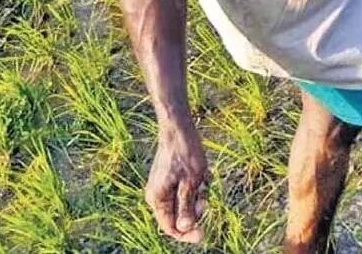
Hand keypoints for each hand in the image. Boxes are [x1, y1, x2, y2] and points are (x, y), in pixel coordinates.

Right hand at [146, 121, 209, 243]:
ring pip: (186, 201)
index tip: (203, 233)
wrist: (179, 128)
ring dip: (199, 193)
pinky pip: (187, 190)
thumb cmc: (185, 152)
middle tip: (204, 190)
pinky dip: (197, 185)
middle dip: (196, 206)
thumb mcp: (191, 181)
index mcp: (158, 199)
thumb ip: (186, 206)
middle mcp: (158, 196)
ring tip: (203, 176)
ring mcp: (164, 186)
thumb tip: (184, 229)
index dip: (186, 234)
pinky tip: (202, 171)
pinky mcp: (172, 178)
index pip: (170, 228)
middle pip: (180, 215)